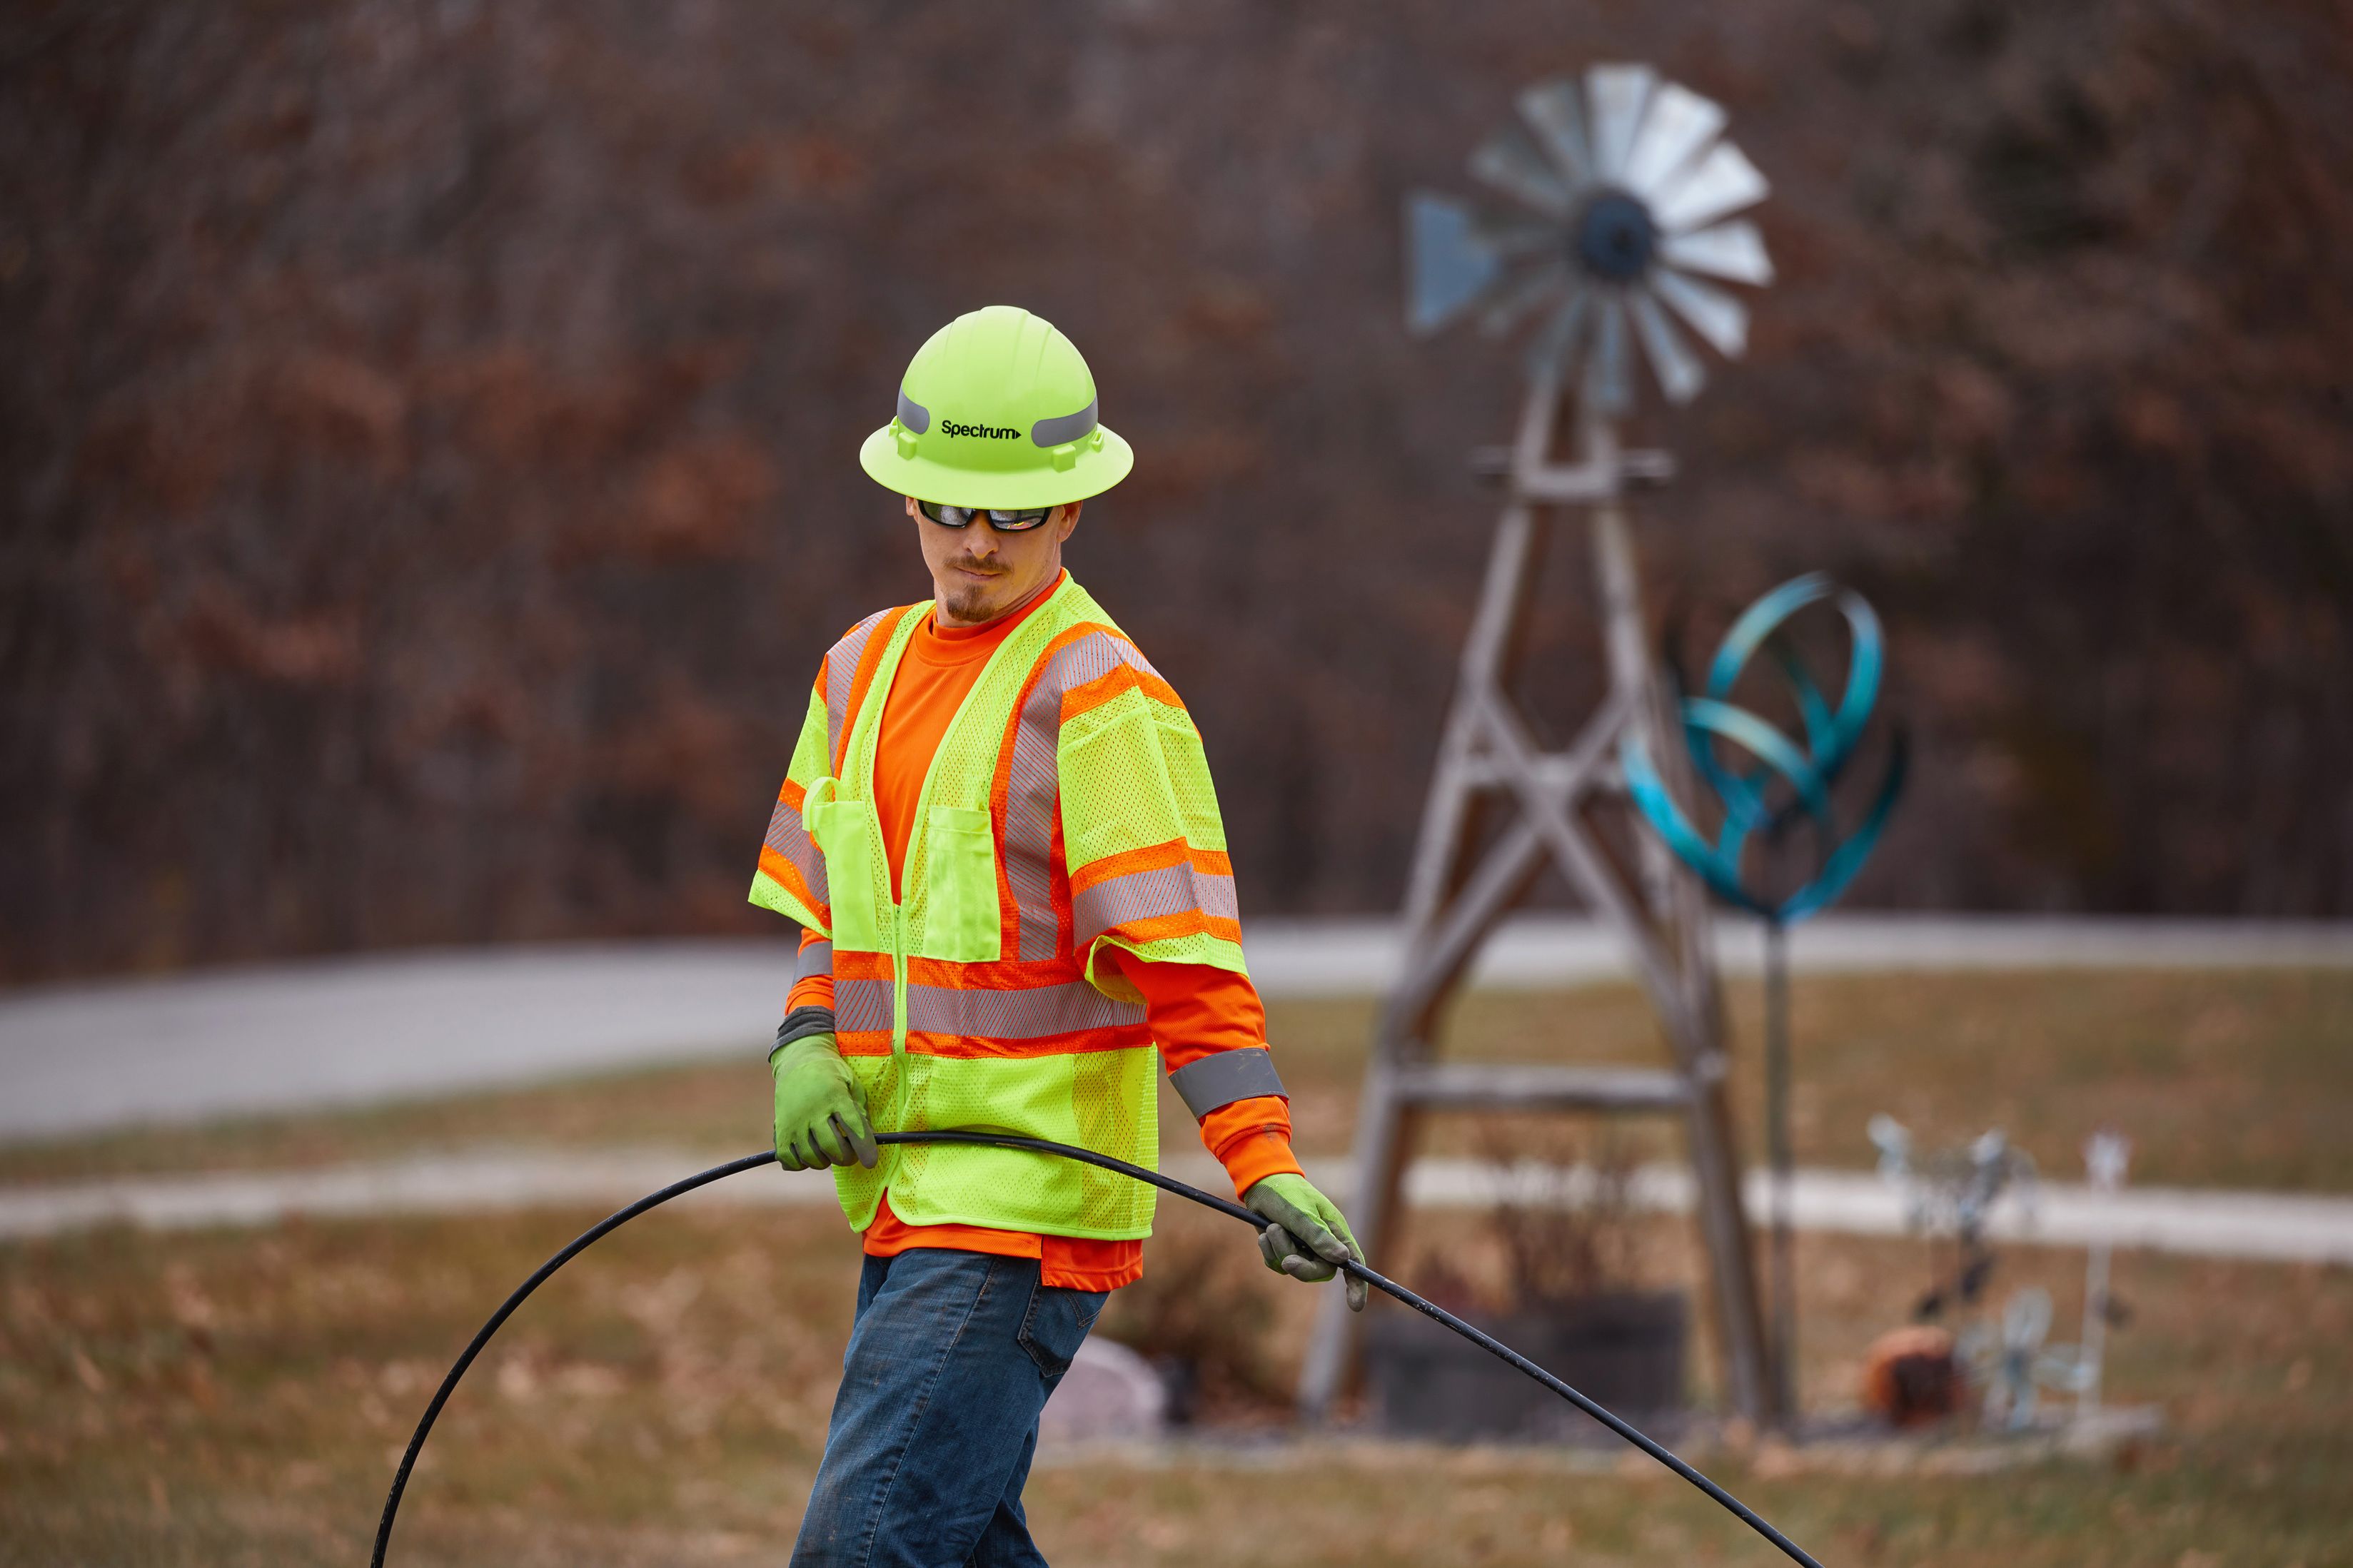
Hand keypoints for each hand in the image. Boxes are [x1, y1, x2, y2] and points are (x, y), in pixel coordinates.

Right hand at [770, 1034, 877, 1171]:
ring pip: (810, 1157)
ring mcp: (794, 1121)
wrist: (798, 1061)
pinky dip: (801, 1164)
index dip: (863, 1147)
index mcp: (835, 1095)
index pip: (852, 1126)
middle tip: (849, 1155)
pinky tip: (809, 1155)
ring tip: (828, 1152)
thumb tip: (867, 1137)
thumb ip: (860, 1110)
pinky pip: (789, 1158)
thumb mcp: (852, 1084)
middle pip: (831, 1147)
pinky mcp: (780, 1129)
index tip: (871, 1162)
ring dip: (824, 1161)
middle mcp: (813, 1109)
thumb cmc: (831, 1075)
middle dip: (845, 1158)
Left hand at [1242, 1172, 1366, 1311]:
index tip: (1355, 1306)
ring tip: (1273, 1227)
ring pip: (1295, 1268)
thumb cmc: (1286, 1193)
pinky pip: (1277, 1264)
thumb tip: (1342, 1259)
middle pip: (1320, 1271)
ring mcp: (1302, 1247)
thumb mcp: (1301, 1214)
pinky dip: (1270, 1251)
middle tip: (1287, 1260)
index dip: (1357, 1285)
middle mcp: (1321, 1242)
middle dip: (1302, 1268)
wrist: (1260, 1183)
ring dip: (1281, 1250)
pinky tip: (1265, 1234)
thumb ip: (1319, 1237)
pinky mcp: (1284, 1249)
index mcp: (1334, 1231)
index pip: (1353, 1261)